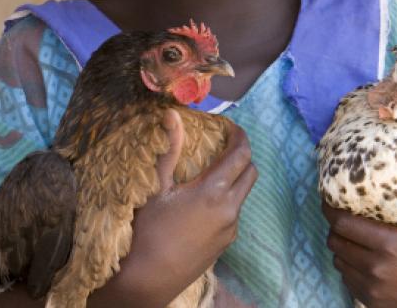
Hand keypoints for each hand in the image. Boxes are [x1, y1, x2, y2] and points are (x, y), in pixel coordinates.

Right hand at [90, 110, 257, 307]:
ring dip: (233, 179)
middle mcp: (230, 210)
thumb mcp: (157, 187)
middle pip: (250, 173)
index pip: (241, 154)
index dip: (239, 136)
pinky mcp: (224, 246)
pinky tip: (202, 202)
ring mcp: (229, 230)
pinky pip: (233, 214)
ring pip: (242, 195)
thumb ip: (170, 149)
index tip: (229, 126)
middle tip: (222, 146)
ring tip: (208, 173)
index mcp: (215, 191)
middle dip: (241, 156)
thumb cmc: (148, 231)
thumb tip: (172, 114)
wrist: (146, 282)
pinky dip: (226, 200)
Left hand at [322, 202, 396, 307]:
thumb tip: (394, 176)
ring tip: (350, 238)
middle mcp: (377, 267)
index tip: (328, 200)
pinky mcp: (376, 303)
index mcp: (390, 244)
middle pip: (336, 242)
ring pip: (339, 262)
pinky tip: (360, 259)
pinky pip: (348, 281)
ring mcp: (375, 288)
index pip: (342, 223)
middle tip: (339, 217)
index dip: (329, 209)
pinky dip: (349, 268)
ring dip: (341, 247)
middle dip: (334, 227)